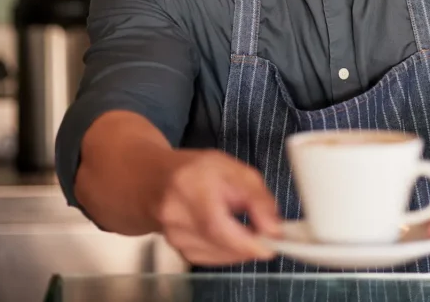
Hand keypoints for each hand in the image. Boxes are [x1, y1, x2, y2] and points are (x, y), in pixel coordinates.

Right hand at [154, 149, 282, 265]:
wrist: (154, 180)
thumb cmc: (196, 170)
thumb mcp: (234, 169)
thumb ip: (257, 198)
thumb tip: (275, 229)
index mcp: (188, 184)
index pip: (215, 223)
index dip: (245, 240)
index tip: (269, 244)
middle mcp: (174, 213)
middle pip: (218, 241)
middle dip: (249, 242)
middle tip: (265, 233)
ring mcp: (172, 235)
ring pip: (218, 254)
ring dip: (239, 246)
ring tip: (243, 226)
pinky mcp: (177, 250)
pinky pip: (212, 258)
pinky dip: (227, 250)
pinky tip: (229, 234)